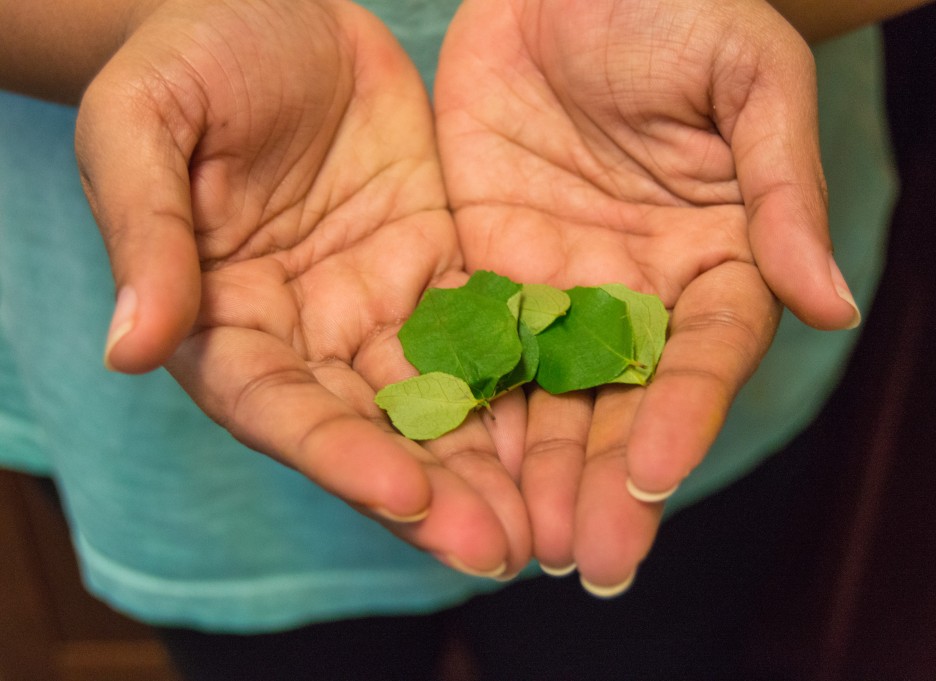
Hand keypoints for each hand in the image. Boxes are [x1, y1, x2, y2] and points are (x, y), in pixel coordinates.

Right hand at [75, 0, 529, 576]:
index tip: (405, 493)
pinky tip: (579, 420)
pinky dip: (529, 380)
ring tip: (550, 517)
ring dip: (492, 461)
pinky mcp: (441, 268)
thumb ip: (147, 232)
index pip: (281, 407)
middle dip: (435, 491)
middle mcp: (309, 333)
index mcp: (225, 318)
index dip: (338, 455)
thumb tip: (131, 350)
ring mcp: (379, 304)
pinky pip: (490, 332)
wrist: (274, 4)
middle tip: (501, 548)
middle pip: (372, 429)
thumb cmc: (194, 53)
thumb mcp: (149, 123)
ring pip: (441, 399)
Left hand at [435, 0, 858, 589]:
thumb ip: (782, 191)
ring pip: (546, 394)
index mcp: (714, 261)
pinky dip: (463, 405)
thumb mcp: (749, 80)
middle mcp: (637, 294)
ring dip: (534, 471)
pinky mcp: (485, 268)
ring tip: (516, 542)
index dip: (683, 412)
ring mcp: (558, 289)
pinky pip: (473, 345)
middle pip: (624, 401)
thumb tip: (832, 305)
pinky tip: (445, 462)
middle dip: (605, 478)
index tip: (652, 472)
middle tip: (587, 555)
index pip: (704, 355)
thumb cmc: (676, 7)